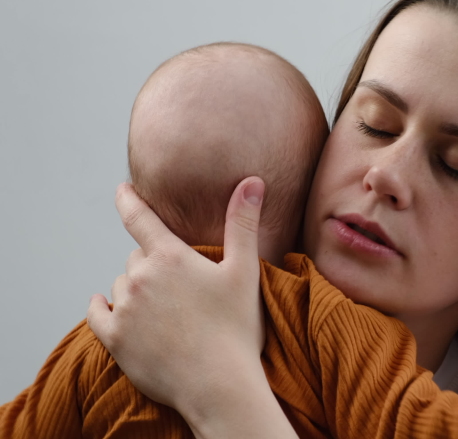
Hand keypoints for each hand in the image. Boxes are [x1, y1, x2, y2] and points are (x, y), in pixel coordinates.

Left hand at [87, 178, 294, 437]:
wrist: (219, 385)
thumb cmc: (237, 328)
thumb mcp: (245, 271)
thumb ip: (243, 223)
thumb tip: (252, 181)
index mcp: (170, 257)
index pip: (140, 218)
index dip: (129, 200)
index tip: (122, 189)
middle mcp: (140, 277)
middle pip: (138, 258)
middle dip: (154, 263)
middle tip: (181, 285)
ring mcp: (124, 309)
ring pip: (122, 284)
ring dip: (136, 288)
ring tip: (164, 308)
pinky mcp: (114, 338)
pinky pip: (97, 312)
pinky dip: (102, 307)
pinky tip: (108, 307)